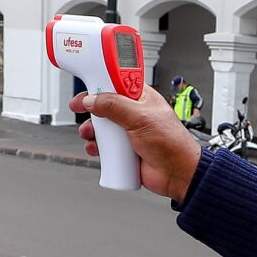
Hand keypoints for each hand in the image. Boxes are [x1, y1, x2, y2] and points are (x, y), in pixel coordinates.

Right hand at [70, 87, 203, 200]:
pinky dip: (96, 146)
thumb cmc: (170, 143)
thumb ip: (114, 106)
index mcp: (141, 98)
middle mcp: (134, 113)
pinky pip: (104, 145)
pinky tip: (95, 148)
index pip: (118, 82)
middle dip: (91, 107)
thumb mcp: (140, 117)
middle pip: (105, 104)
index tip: (87, 83)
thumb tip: (93, 100)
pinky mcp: (123, 150)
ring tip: (89, 134)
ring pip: (102, 126)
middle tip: (79, 107)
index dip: (101, 81)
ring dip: (91, 129)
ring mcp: (128, 132)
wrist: (176, 174)